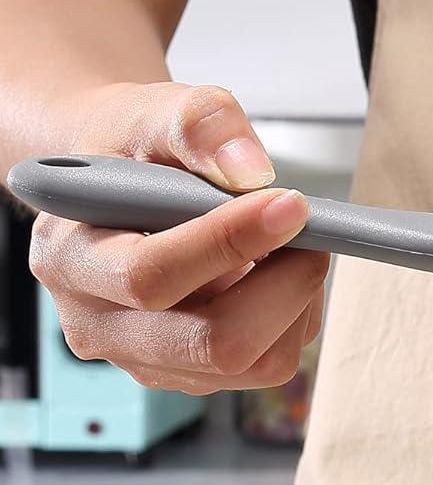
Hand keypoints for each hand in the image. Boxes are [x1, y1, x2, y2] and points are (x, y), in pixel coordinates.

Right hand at [28, 82, 328, 392]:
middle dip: (285, 286)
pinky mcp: (192, 372)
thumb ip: (199, 125)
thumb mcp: (156, 112)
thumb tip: (250, 170)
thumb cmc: (134, 151)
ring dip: (296, 302)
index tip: (291, 205)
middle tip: (309, 231)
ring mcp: (146, 359)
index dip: (229, 243)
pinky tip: (277, 273)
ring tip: (289, 246)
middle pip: (212, 343)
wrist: (123, 183)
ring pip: (253, 362)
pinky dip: (294, 318)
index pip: (150, 276)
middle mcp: (97, 325)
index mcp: (69, 258)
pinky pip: (268, 363)